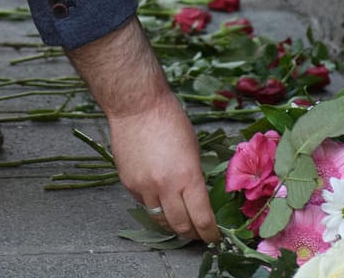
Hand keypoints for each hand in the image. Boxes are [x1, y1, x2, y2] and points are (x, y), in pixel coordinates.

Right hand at [108, 95, 220, 242]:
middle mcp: (165, 187)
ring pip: (160, 220)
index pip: (202, 218)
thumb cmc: (170, 120)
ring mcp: (144, 187)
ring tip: (180, 221)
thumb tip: (199, 199)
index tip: (214, 237)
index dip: (210, 234)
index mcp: (187, 176)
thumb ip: (195, 177)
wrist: (136, 106)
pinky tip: (160, 196)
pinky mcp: (128, 184)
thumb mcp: (193, 149)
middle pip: (180, 226)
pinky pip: (144, 204)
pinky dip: (155, 206)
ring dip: (172, 224)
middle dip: (192, 234)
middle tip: (198, 233)